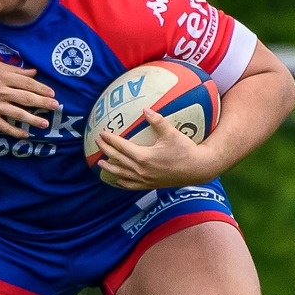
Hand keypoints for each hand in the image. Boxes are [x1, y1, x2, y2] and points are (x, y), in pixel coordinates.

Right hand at [0, 62, 59, 137]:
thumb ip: (15, 70)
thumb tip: (34, 72)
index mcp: (2, 77)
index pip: (27, 83)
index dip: (41, 88)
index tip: (52, 93)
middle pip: (25, 98)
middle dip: (42, 103)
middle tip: (55, 107)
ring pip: (17, 114)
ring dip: (33, 119)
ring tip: (45, 124)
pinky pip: (4, 126)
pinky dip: (15, 132)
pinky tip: (26, 135)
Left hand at [96, 109, 219, 189]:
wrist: (198, 169)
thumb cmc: (185, 150)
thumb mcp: (171, 133)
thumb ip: (157, 121)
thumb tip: (145, 109)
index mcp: (144, 157)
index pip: (122, 147)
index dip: (110, 140)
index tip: (102, 133)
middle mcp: (141, 170)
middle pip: (118, 159)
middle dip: (106, 150)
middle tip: (97, 142)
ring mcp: (145, 179)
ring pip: (122, 174)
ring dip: (110, 168)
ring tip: (100, 163)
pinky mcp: (150, 185)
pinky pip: (132, 185)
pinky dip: (122, 182)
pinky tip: (117, 180)